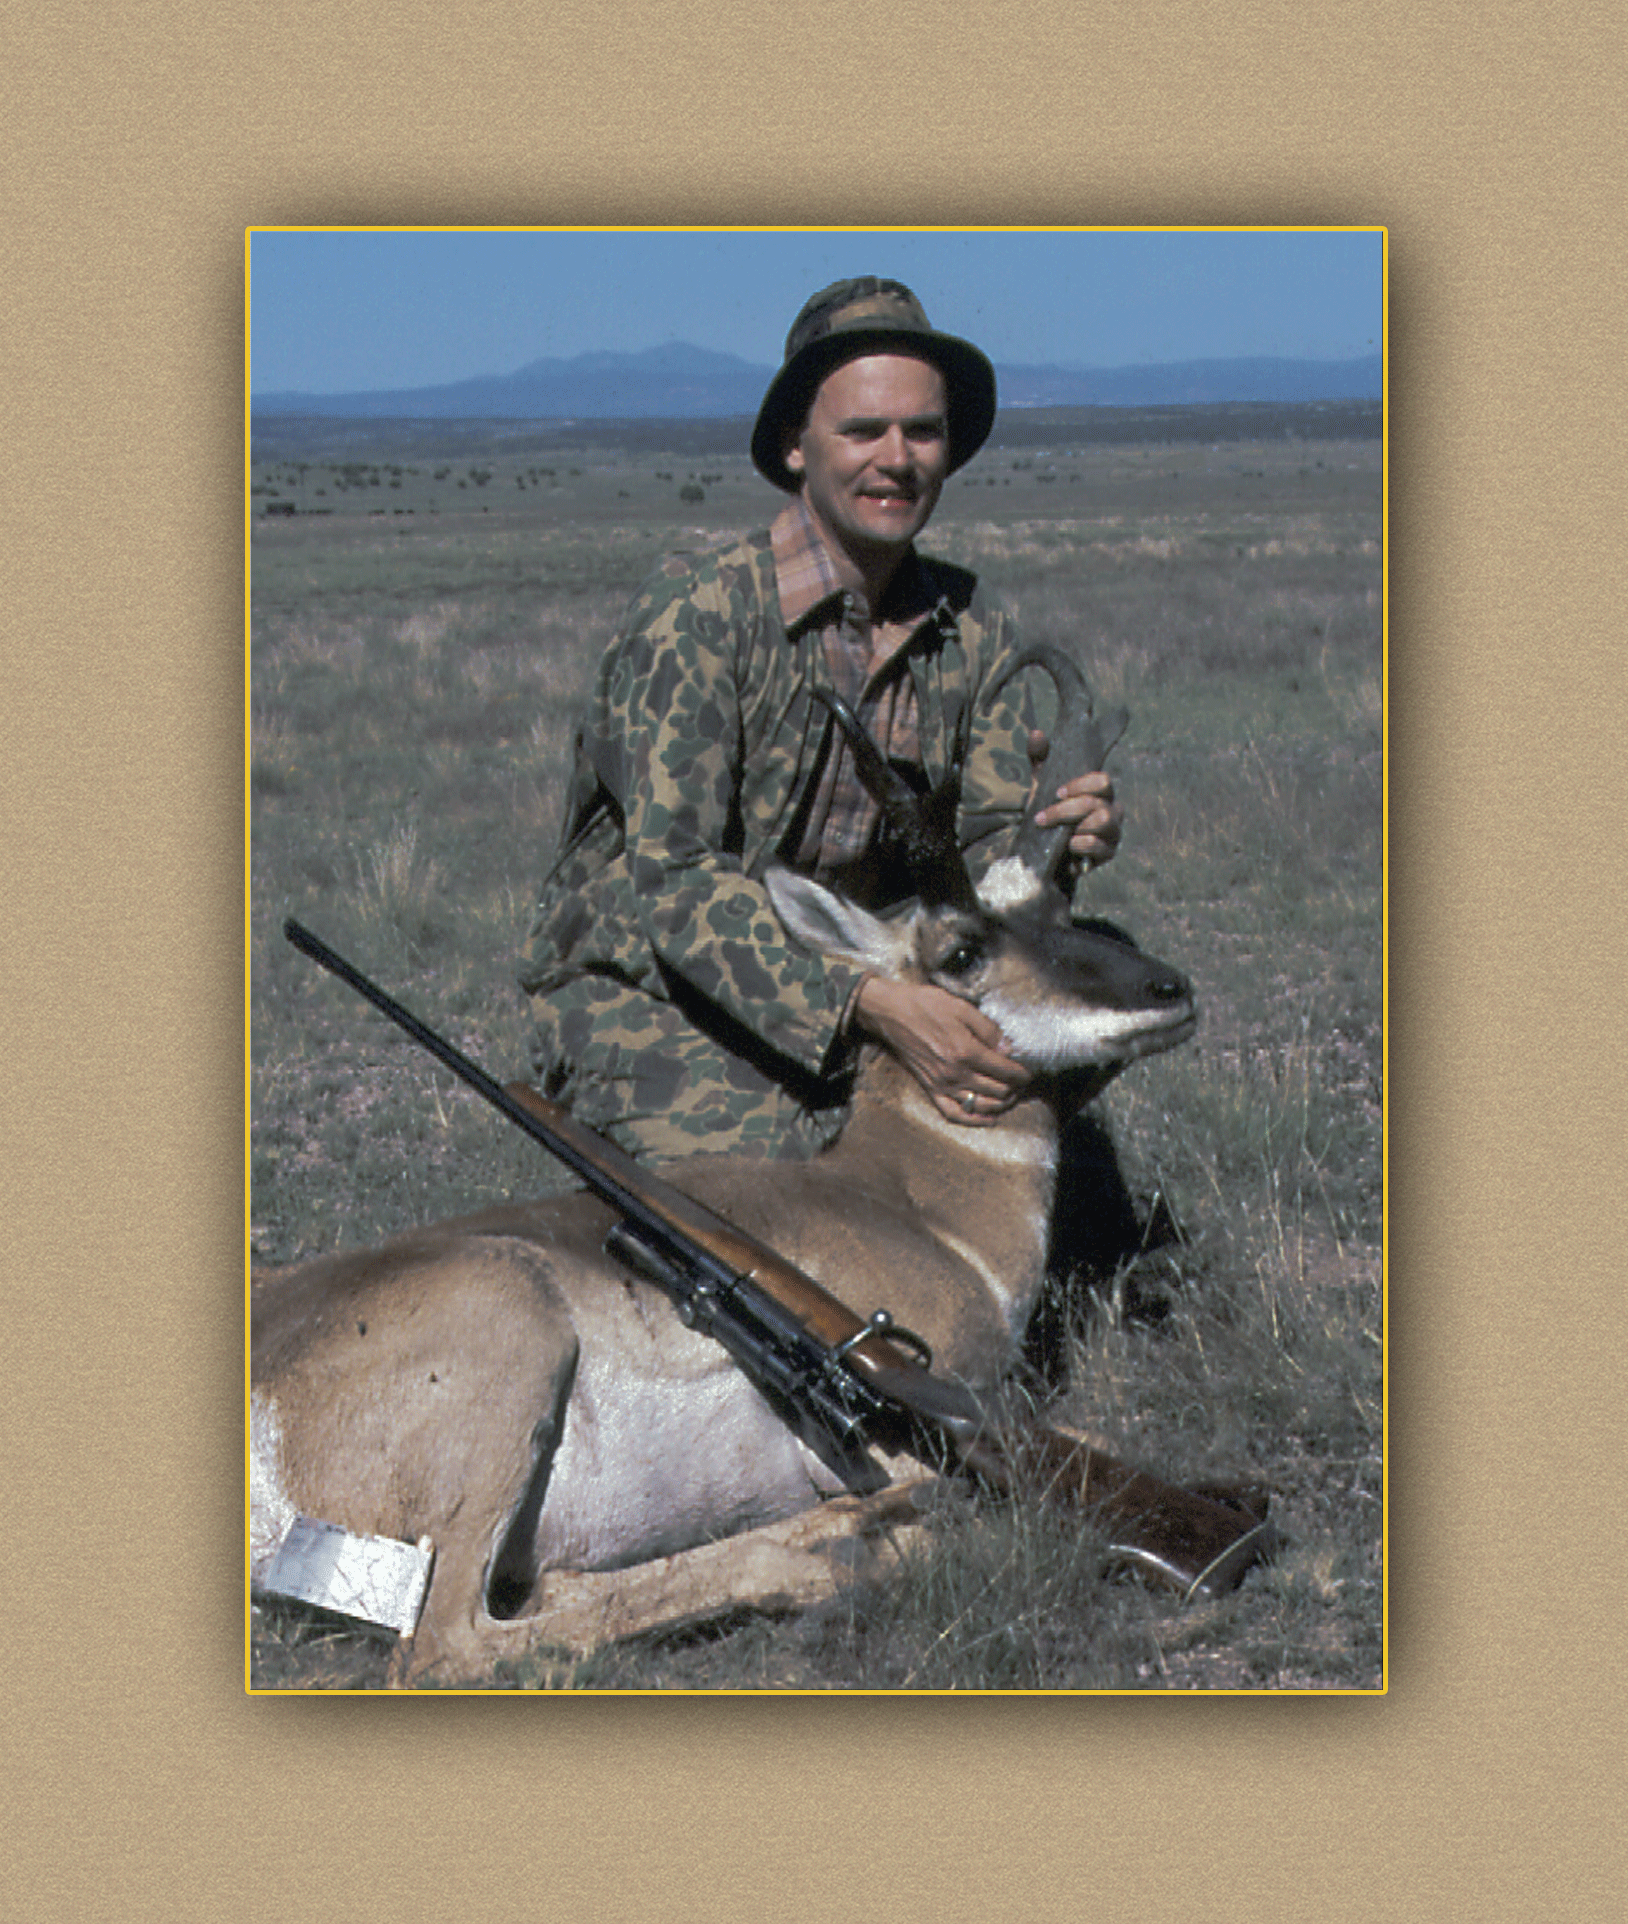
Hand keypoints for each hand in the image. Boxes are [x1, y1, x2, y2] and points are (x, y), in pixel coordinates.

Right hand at [854, 976, 1031, 1125]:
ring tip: (1010, 1097)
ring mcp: (942, 1084)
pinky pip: (954, 1113)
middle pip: (997, 1090)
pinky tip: (988, 1118)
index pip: (1004, 1070)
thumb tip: (1007, 1048)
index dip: (1021, 1073)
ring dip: (1000, 1104)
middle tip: (1021, 1083)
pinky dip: (973, 1120)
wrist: (892, 1014)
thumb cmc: (926, 1006)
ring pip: (980, 1105)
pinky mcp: (930, 1089)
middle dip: (1015, 1088)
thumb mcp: (963, 1008)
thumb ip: (988, 1030)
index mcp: (966, 1051)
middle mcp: (955, 1072)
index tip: (1028, 1072)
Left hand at [1028, 729, 1123, 870]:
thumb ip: (1040, 759)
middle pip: (1097, 802)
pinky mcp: (1108, 853)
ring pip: (1103, 821)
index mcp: (1099, 791)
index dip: (1080, 784)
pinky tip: (1068, 847)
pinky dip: (1080, 845)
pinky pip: (1099, 846)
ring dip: (1075, 826)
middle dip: (1065, 810)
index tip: (1057, 792)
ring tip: (1059, 834)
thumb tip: (1037, 733)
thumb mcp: (1041, 785)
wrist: (1047, 851)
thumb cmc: (1050, 813)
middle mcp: (1111, 808)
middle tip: (1042, 818)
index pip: (1102, 780)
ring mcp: (1112, 831)